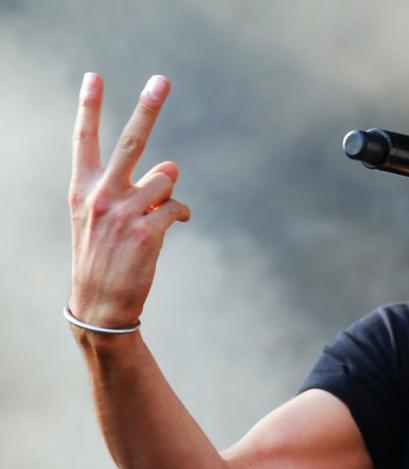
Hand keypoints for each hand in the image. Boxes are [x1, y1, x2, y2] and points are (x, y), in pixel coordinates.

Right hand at [67, 73, 189, 328]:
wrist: (100, 305)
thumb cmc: (104, 256)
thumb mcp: (104, 219)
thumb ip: (133, 188)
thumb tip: (171, 167)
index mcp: (82, 190)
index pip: (83, 141)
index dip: (89, 107)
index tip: (93, 77)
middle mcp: (100, 196)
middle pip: (130, 142)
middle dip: (147, 108)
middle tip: (161, 80)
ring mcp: (124, 213)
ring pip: (166, 178)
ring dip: (169, 193)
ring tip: (158, 212)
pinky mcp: (147, 231)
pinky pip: (177, 207)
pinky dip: (179, 214)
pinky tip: (173, 225)